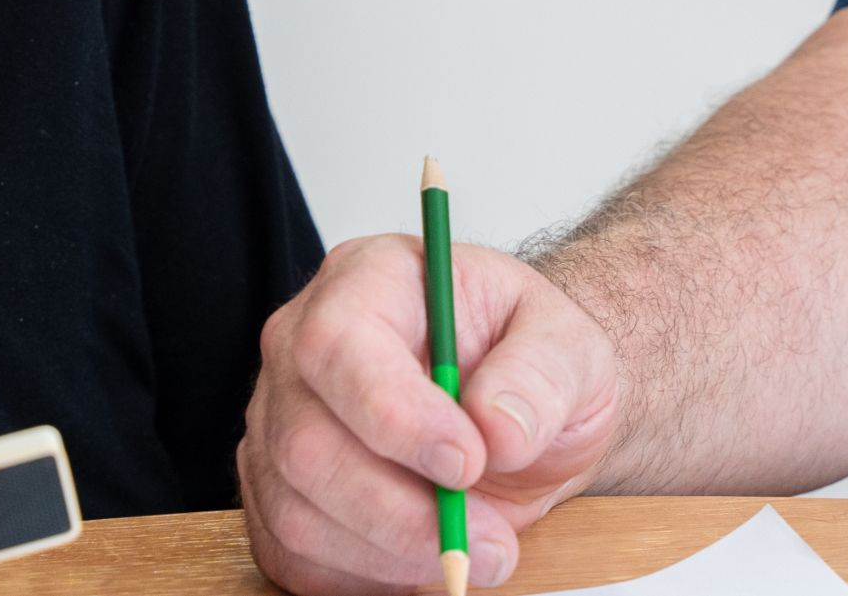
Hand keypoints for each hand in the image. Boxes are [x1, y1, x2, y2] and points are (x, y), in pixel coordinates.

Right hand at [241, 235, 620, 593]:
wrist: (515, 412)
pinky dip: (365, 576)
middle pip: (305, 443)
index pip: (338, 343)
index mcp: (366, 281)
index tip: (468, 462)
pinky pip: (295, 556)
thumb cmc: (529, 361)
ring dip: (391, 553)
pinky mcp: (277, 494)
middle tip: (489, 542)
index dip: (394, 415)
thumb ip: (543, 374)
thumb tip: (497, 427)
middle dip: (401, 511)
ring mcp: (279, 424)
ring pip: (297, 512)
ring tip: (471, 553)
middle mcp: (301, 348)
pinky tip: (421, 561)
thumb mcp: (570, 346)